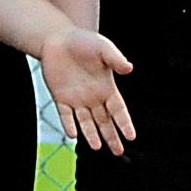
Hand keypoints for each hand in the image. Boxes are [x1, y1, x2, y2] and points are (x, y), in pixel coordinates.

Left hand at [42, 25, 134, 153]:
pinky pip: (65, 114)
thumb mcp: (103, 47)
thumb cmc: (84, 41)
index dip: (125, 123)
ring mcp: (76, 99)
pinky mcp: (60, 97)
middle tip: (119, 152)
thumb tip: (129, 68)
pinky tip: (73, 134)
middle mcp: (93, 97)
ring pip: (86, 122)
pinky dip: (69, 124)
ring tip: (98, 147)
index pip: (118, 110)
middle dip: (112, 136)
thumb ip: (115, 58)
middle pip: (104, 121)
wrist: (58, 39)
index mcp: (107, 87)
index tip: (131, 136)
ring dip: (92, 135)